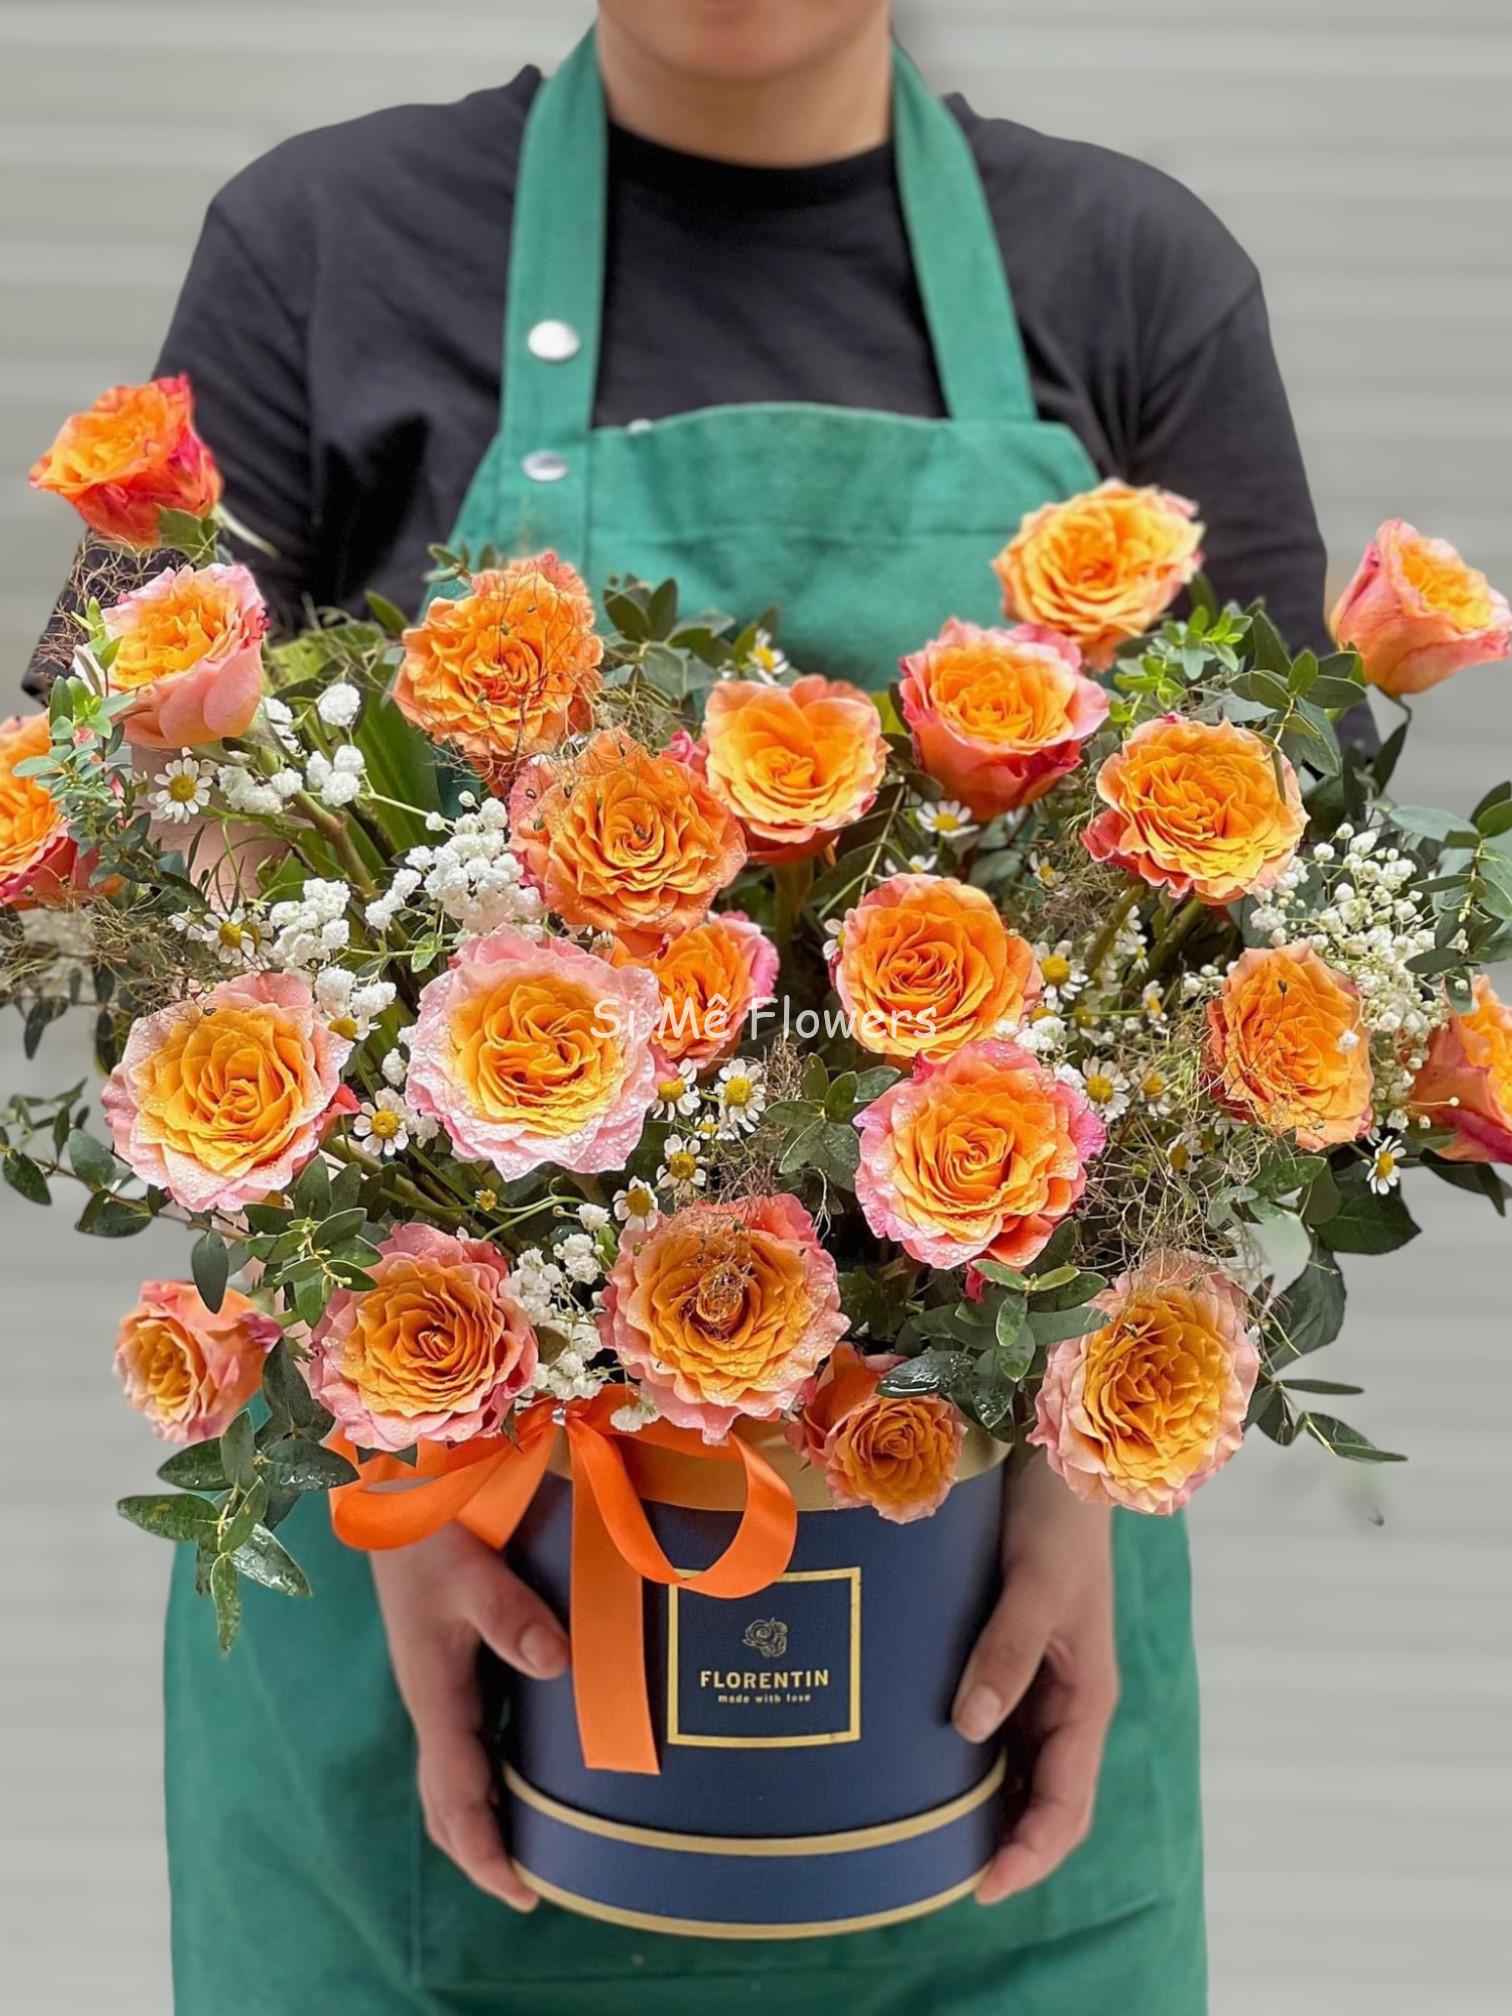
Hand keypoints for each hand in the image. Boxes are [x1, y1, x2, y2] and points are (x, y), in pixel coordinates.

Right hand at [371, 1523, 569, 1911]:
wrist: (396, 1492)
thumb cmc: (432, 1530)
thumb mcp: (471, 1570)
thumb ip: (510, 1615)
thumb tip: (557, 1665)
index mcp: (434, 1694)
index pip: (456, 1796)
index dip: (485, 1850)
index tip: (521, 1892)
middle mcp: (432, 1699)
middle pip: (447, 1800)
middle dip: (481, 1850)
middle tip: (528, 1889)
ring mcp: (435, 1683)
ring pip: (451, 1774)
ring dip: (481, 1816)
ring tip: (526, 1846)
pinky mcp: (446, 1663)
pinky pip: (462, 1740)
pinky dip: (484, 1774)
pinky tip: (517, 1769)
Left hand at [951, 1452, 1116, 1905]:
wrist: (1057, 1459)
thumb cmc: (1055, 1520)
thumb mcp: (1035, 1583)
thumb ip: (1007, 1650)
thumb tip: (970, 1728)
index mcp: (1086, 1697)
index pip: (1066, 1802)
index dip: (1030, 1852)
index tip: (982, 1887)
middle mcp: (1066, 1700)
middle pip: (1045, 1798)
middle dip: (1006, 1844)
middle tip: (938, 1876)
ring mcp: (1041, 1680)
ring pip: (1020, 1767)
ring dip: (989, 1807)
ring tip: (927, 1836)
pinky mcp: (1014, 1654)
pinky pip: (1000, 1725)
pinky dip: (974, 1759)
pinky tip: (930, 1764)